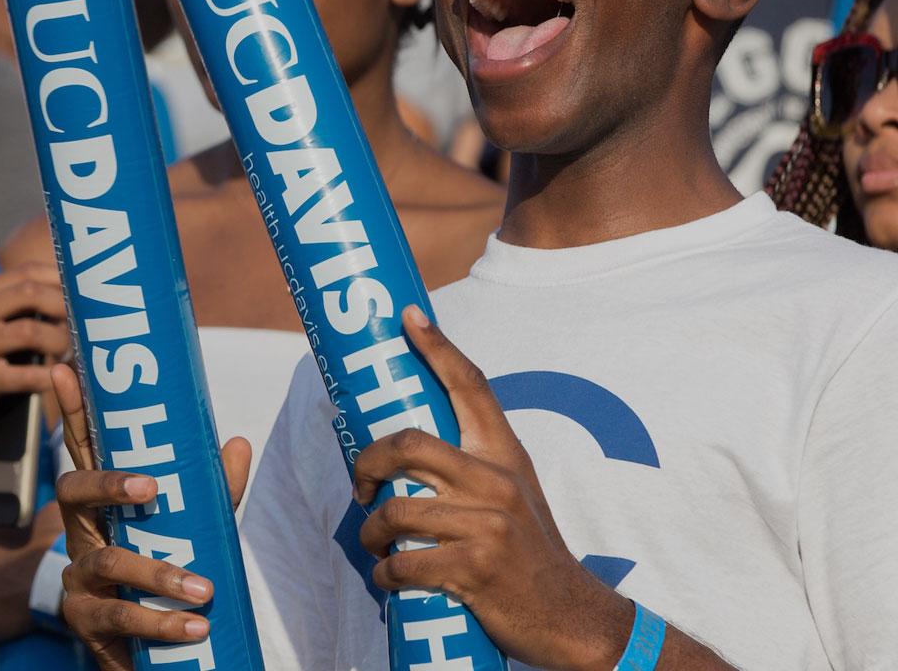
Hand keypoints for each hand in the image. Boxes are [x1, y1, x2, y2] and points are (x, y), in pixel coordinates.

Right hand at [0, 264, 69, 456]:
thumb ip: (19, 307)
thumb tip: (76, 293)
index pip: (27, 272)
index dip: (62, 280)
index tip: (85, 295)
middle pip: (30, 293)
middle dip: (65, 307)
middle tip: (82, 325)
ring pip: (30, 331)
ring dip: (60, 342)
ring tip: (69, 352)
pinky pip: (23, 374)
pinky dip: (47, 376)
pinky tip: (56, 377)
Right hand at [51, 364, 251, 670]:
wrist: (154, 646)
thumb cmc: (172, 566)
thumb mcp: (198, 524)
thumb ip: (216, 489)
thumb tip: (238, 443)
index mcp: (103, 499)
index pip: (84, 447)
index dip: (70, 409)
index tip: (63, 367)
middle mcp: (82, 529)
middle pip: (73, 490)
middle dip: (109, 483)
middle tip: (151, 488)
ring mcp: (78, 575)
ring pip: (108, 562)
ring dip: (159, 574)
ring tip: (204, 591)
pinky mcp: (84, 620)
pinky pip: (117, 617)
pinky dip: (161, 623)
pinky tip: (195, 628)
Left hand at [354, 306, 632, 670]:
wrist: (569, 614)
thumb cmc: (528, 545)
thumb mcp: (514, 488)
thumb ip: (474, 461)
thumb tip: (412, 447)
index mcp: (504, 452)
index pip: (469, 384)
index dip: (437, 346)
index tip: (409, 316)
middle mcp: (495, 479)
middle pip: (409, 444)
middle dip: (368, 462)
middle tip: (360, 485)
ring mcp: (485, 524)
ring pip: (396, 510)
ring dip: (371, 532)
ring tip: (374, 541)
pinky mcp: (473, 569)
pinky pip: (404, 564)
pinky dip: (385, 574)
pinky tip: (389, 576)